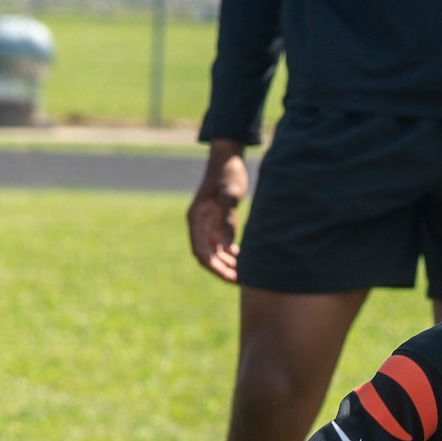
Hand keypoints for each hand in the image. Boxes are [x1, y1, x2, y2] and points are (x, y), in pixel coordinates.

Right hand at [188, 140, 250, 281]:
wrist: (228, 159)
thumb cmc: (228, 174)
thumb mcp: (230, 194)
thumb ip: (228, 218)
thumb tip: (227, 246)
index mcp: (196, 219)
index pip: (200, 251)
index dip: (214, 267)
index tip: (229, 277)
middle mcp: (199, 224)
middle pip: (207, 256)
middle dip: (222, 270)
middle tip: (241, 281)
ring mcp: (207, 224)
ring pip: (215, 252)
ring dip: (227, 264)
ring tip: (245, 274)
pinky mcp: (217, 222)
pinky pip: (221, 244)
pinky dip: (231, 254)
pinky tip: (244, 258)